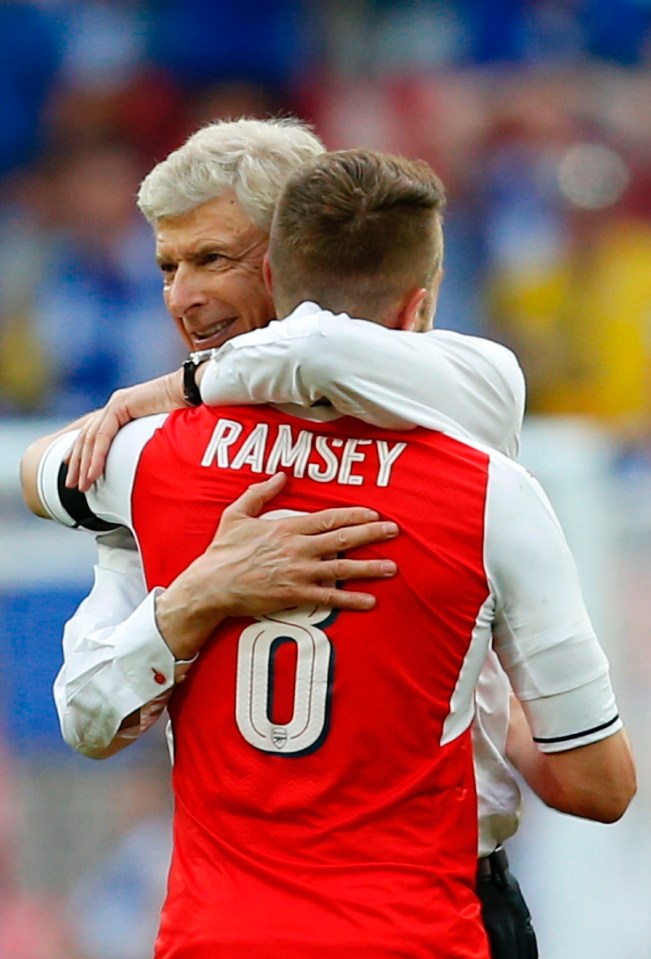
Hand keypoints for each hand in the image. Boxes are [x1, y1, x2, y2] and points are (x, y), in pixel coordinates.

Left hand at [65, 370, 184, 491]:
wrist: (193, 393)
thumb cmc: (186, 414)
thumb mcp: (159, 435)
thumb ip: (145, 444)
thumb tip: (146, 468)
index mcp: (122, 410)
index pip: (93, 431)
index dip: (80, 450)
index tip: (71, 467)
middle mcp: (115, 405)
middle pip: (87, 436)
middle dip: (77, 462)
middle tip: (71, 484)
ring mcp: (116, 403)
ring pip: (92, 438)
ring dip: (85, 464)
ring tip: (82, 484)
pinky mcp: (120, 405)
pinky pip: (103, 435)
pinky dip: (97, 456)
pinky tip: (93, 472)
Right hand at [155, 472, 398, 660]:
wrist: (211, 585)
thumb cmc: (223, 550)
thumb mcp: (237, 513)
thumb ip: (261, 493)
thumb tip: (280, 475)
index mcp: (287, 527)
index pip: (329, 518)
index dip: (354, 515)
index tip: (374, 513)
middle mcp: (298, 548)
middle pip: (342, 539)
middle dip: (371, 534)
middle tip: (394, 532)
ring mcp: (299, 573)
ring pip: (342, 568)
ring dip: (369, 567)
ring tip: (391, 567)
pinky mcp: (295, 595)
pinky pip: (329, 598)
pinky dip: (351, 600)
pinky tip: (370, 601)